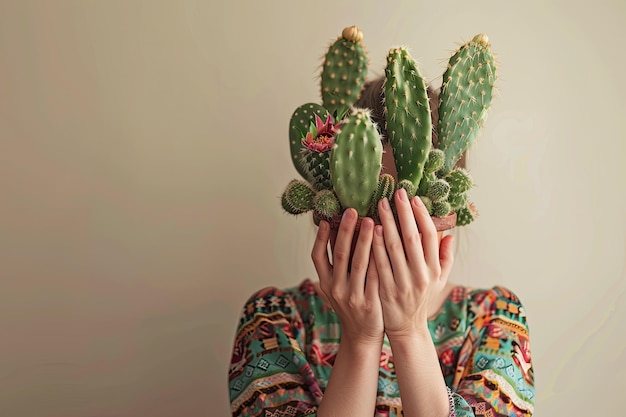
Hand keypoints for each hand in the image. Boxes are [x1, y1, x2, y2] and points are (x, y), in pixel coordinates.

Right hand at [311, 208, 383, 344]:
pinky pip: (375, 276)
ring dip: (365, 240)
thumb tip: (337, 229)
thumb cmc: (352, 303)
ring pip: (359, 263)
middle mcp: (335, 289)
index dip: (321, 237)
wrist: (362, 336)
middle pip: (339, 255)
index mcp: (324, 283)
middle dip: (346, 231)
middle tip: (352, 210)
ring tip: (371, 221)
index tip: (327, 219)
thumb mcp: (337, 285)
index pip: (317, 256)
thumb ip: (337, 262)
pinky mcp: (370, 303)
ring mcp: (352, 297)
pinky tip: (386, 244)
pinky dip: (379, 259)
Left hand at [372, 188, 454, 338]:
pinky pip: (380, 263)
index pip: (430, 236)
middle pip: (412, 238)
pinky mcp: (387, 290)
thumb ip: (445, 257)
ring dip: (387, 224)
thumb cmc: (421, 299)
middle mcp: (421, 275)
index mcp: (434, 269)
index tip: (413, 199)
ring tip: (380, 205)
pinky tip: (371, 229)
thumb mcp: (439, 280)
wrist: (407, 329)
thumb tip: (449, 234)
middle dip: (403, 213)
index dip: (422, 216)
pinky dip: (376, 245)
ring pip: (394, 248)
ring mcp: (404, 283)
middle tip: (395, 193)